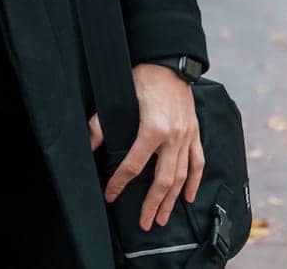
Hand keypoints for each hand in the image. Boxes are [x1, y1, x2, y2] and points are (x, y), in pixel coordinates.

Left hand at [88, 63, 203, 231]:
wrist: (170, 63)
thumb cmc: (143, 78)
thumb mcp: (120, 98)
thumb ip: (101, 124)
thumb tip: (88, 145)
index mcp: (153, 129)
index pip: (133, 165)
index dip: (120, 183)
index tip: (111, 196)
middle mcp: (173, 138)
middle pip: (163, 180)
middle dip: (152, 204)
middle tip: (145, 224)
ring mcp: (187, 137)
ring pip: (181, 176)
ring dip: (172, 200)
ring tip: (163, 218)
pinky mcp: (195, 133)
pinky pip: (198, 162)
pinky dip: (194, 181)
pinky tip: (189, 197)